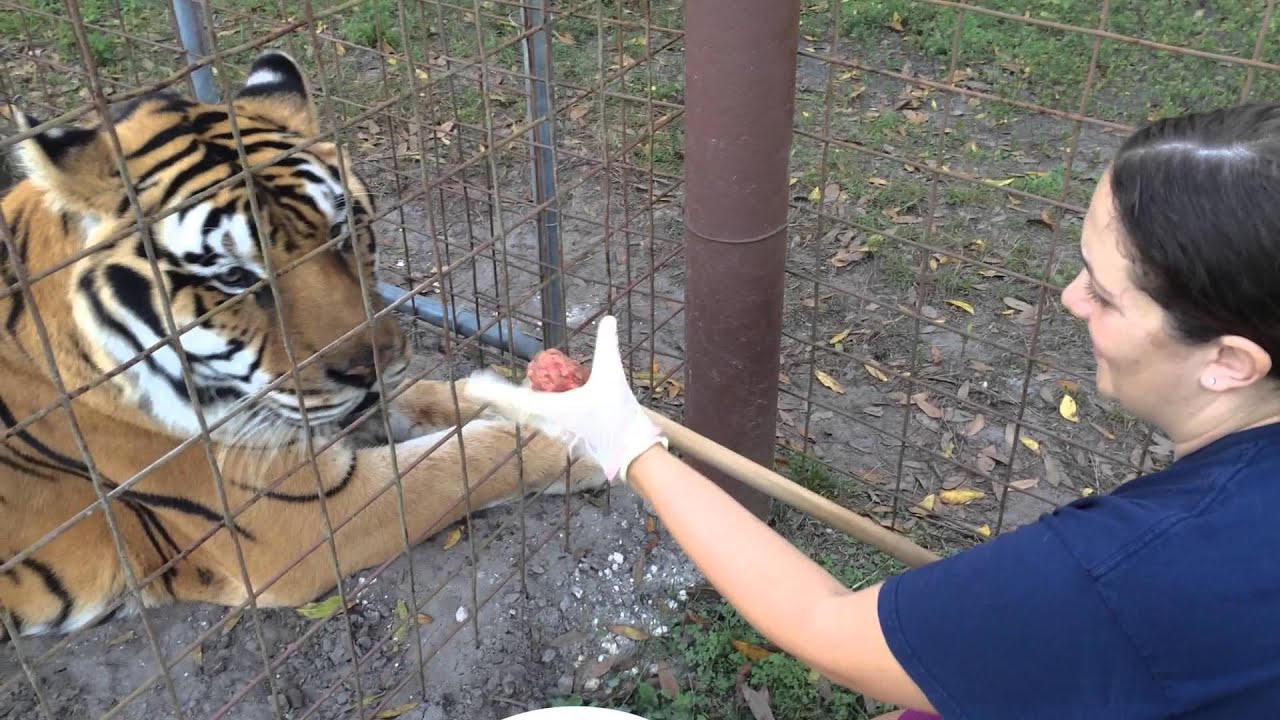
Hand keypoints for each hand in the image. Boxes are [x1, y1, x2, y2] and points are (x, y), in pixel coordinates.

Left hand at [463, 315, 667, 482]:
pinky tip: (525, 404)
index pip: (515, 399)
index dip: (493, 391)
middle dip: (495, 395)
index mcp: (554, 409)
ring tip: (493, 393)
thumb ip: (608, 346)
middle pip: (513, 408)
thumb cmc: (618, 415)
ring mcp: (555, 430)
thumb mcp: (612, 375)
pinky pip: (536, 419)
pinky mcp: (564, 433)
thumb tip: (608, 318)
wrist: (630, 450)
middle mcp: (549, 422)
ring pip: (524, 415)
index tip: (474, 385)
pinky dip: (525, 409)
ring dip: (509, 403)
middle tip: (475, 385)